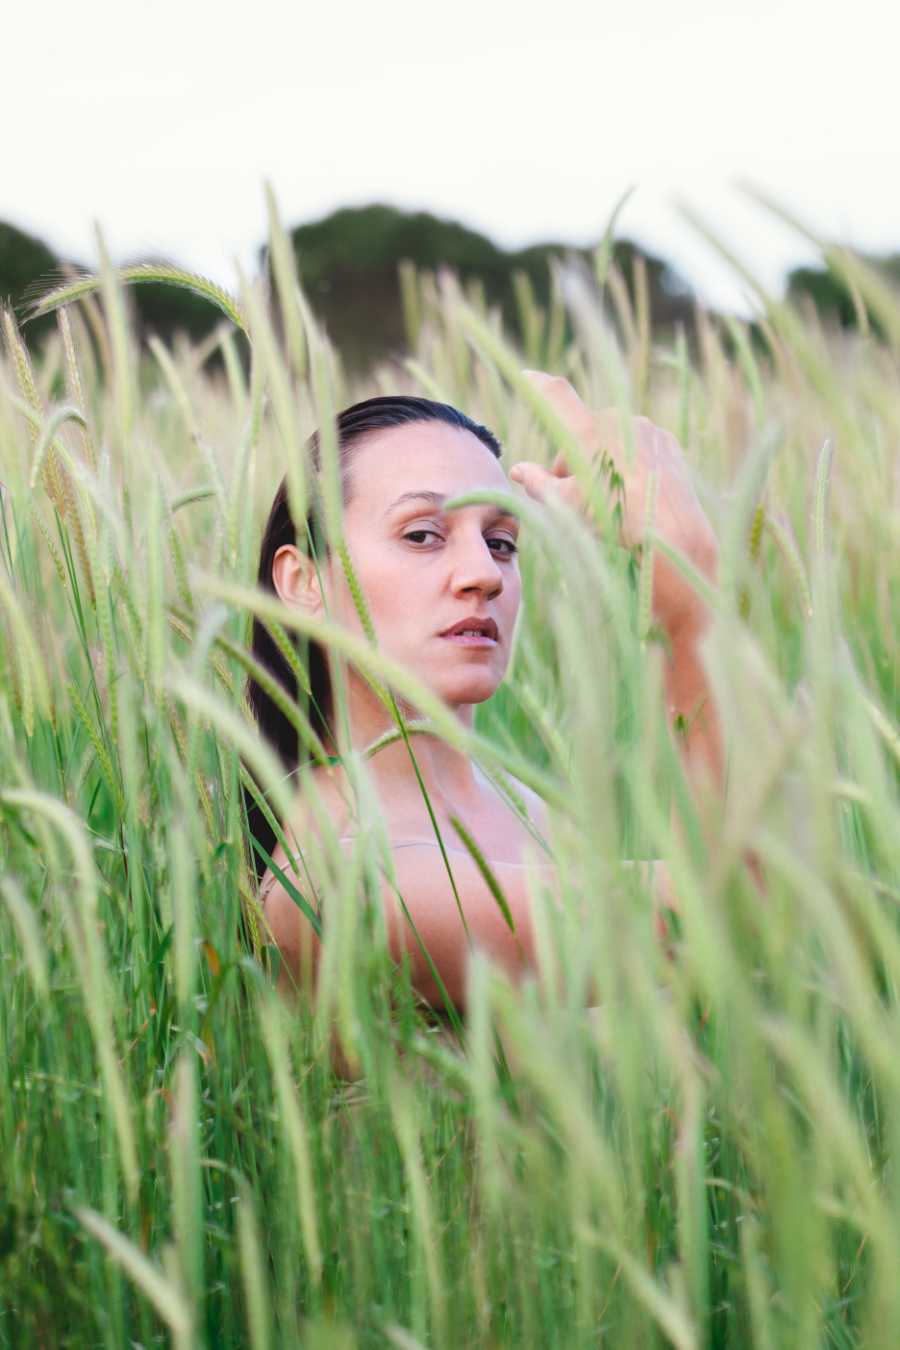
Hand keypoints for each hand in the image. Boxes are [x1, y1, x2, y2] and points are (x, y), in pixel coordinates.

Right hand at [508, 371, 718, 638]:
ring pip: (612, 441)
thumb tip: (518, 470)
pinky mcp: (667, 442)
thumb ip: (537, 484)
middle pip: (583, 434)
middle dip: (574, 460)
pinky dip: (631, 465)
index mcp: (587, 433)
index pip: (556, 397)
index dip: (539, 386)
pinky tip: (635, 495)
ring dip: (603, 462)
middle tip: (575, 497)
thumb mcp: (565, 507)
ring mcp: (646, 429)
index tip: (528, 376)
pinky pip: (639, 447)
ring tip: (610, 501)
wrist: (673, 537)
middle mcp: (617, 421)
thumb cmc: (613, 522)